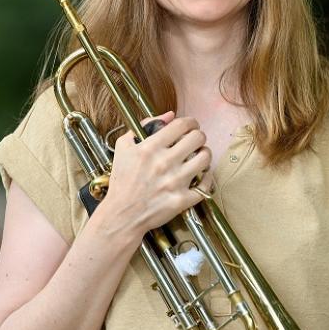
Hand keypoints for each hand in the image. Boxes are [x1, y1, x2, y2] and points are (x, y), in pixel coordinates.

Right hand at [95, 112, 212, 241]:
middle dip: (199, 136)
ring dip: (205, 154)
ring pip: (205, 158)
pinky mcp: (181, 200)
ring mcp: (175, 182)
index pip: (182, 125)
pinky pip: (205, 185)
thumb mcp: (124, 147)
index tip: (191, 126)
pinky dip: (207, 179)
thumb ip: (144, 126)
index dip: (190, 122)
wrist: (122, 214)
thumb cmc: (122, 181)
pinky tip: (201, 175)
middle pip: (198, 138)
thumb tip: (169, 115)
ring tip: (200, 156)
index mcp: (150, 148)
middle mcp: (164, 163)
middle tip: (195, 141)